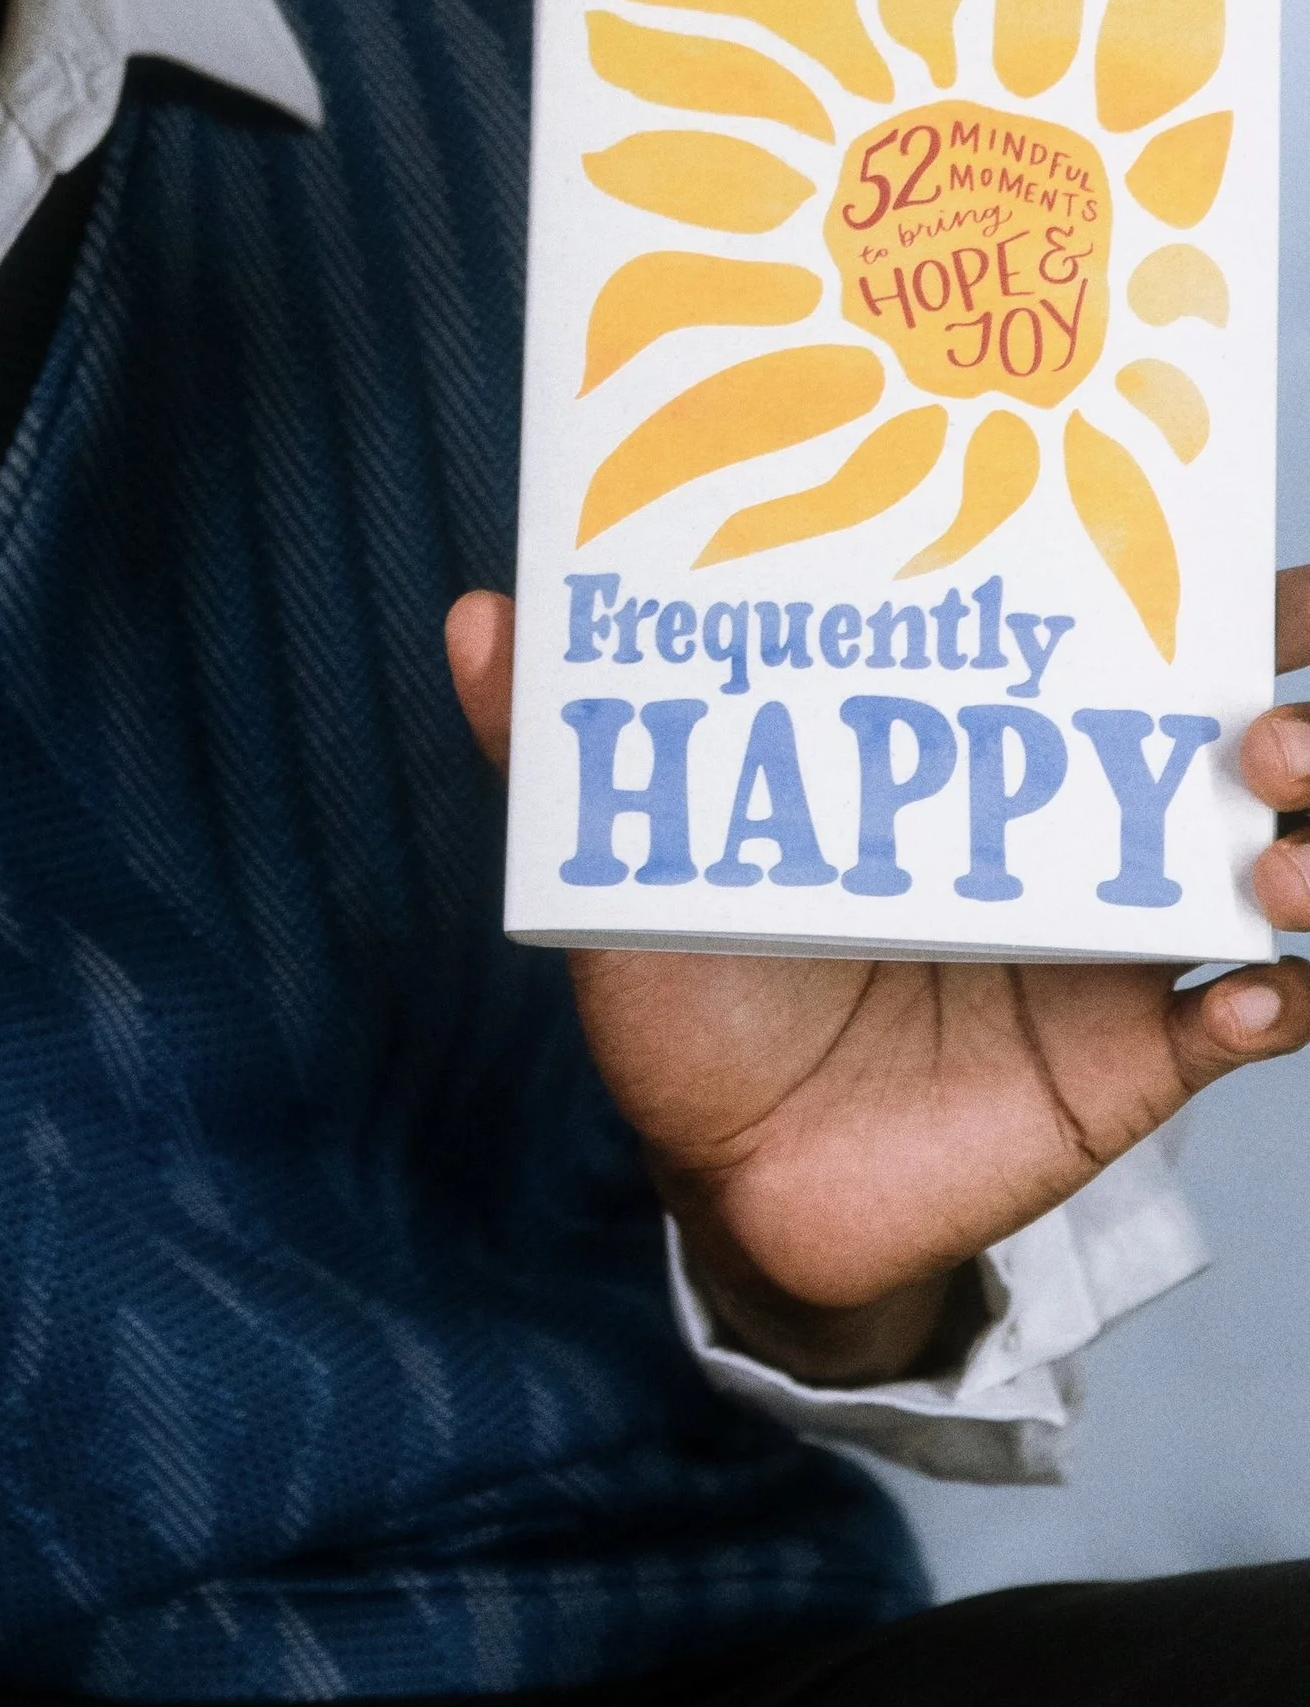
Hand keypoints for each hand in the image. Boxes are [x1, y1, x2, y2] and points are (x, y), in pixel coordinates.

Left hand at [446, 579, 1309, 1383]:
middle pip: (1257, 734)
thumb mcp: (631, 853)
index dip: (1215, 578)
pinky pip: (1254, 1020)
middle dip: (1301, 702)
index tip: (1238, 535)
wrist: (723, 1171)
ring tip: (1265, 845)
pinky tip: (1238, 994)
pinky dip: (1272, 1002)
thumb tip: (479, 614)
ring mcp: (1119, 940)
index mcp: (984, 739)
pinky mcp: (1132, 1062)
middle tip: (1260, 717)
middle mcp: (1079, 819)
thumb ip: (561, 741)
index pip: (1132, 628)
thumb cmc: (695, 983)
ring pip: (1286, 869)